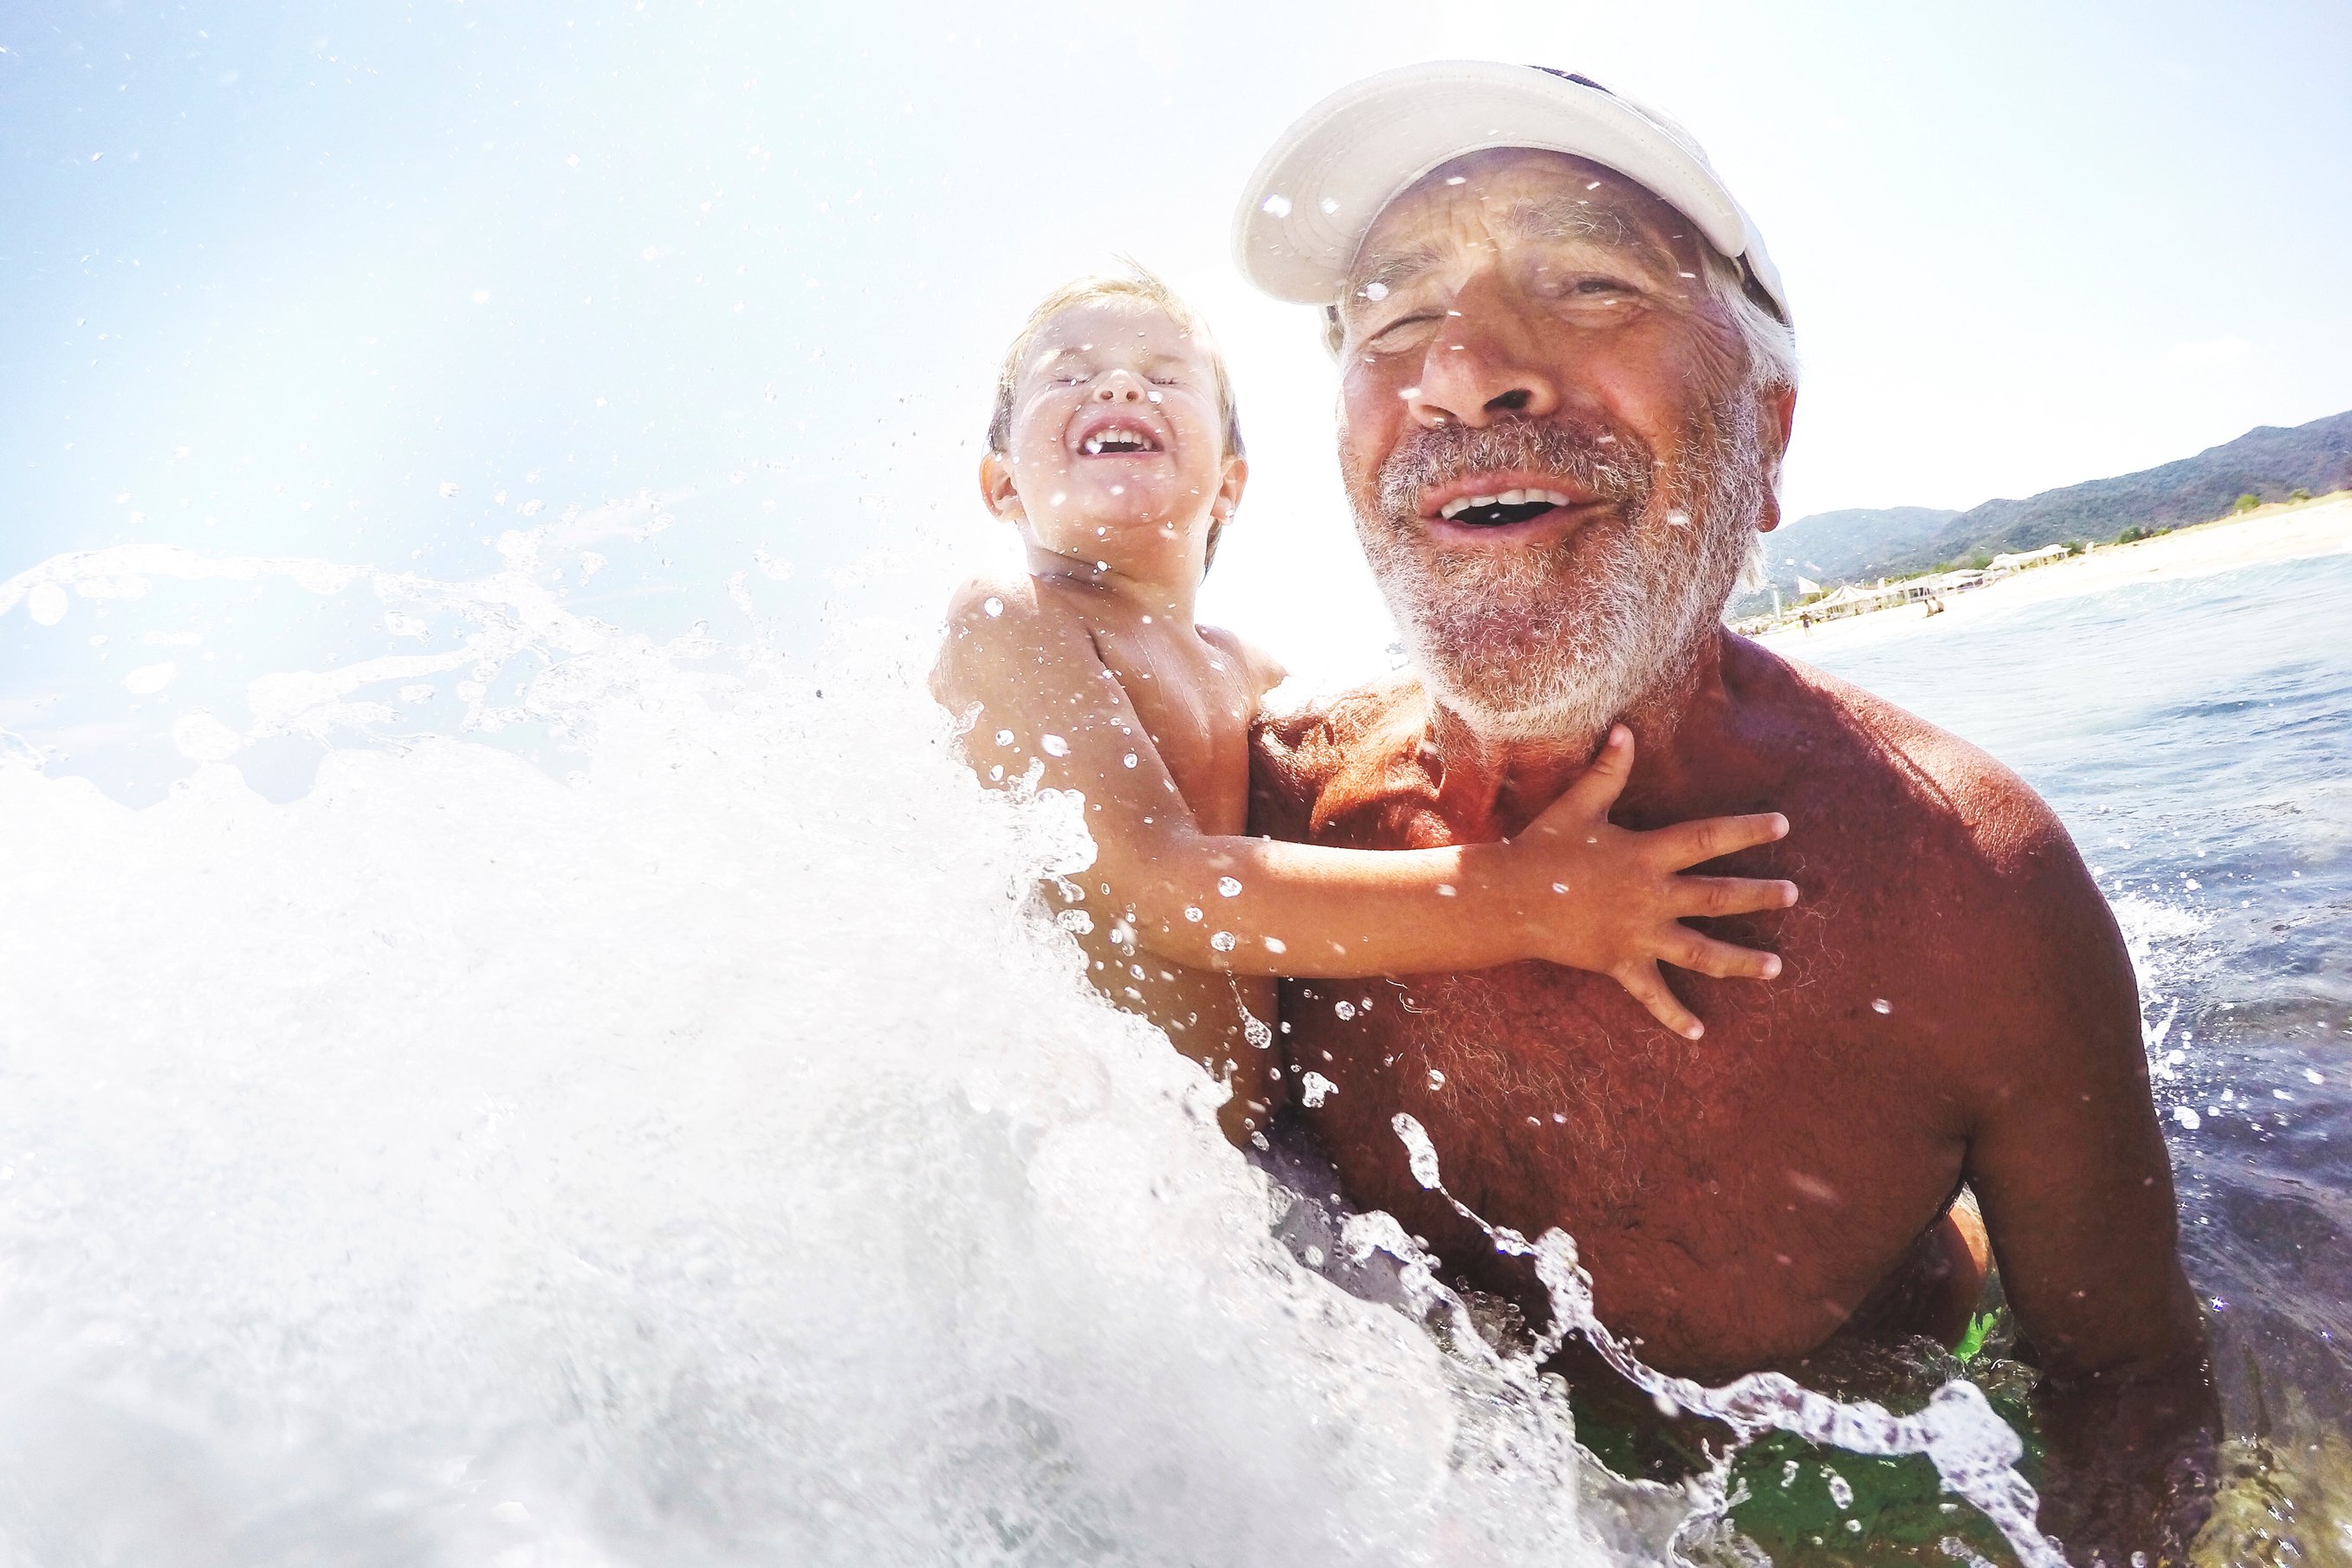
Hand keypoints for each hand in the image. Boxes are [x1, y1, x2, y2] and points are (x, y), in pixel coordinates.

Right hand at [1510, 726, 1795, 1038]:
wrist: (1509, 899)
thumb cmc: (1542, 848)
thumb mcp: (1577, 806)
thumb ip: (1607, 771)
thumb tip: (1625, 729)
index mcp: (1645, 855)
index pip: (1707, 839)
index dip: (1746, 831)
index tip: (1783, 826)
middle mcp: (1651, 897)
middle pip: (1717, 897)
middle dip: (1759, 896)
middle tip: (1793, 895)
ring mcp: (1639, 935)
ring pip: (1701, 951)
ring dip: (1741, 961)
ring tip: (1776, 968)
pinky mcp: (1620, 963)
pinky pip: (1652, 994)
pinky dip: (1673, 1015)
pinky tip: (1699, 1033)